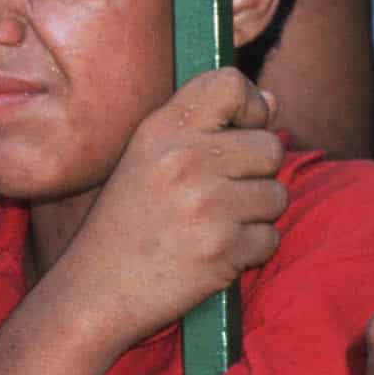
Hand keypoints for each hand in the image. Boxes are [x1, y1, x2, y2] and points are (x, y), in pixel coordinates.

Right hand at [62, 68, 285, 358]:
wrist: (97, 291)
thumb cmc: (126, 223)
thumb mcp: (147, 159)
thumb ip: (205, 127)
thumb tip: (272, 102)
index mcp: (161, 130)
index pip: (230, 84)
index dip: (250, 104)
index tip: (242, 129)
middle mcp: (184, 159)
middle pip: (269, 145)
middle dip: (258, 173)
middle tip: (223, 194)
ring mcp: (206, 205)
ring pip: (277, 194)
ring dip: (257, 215)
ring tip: (216, 225)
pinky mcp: (222, 249)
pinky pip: (271, 238)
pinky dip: (251, 251)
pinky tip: (216, 254)